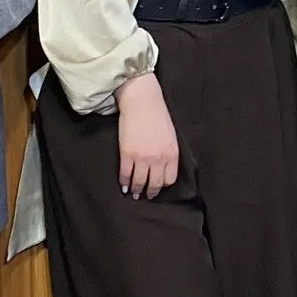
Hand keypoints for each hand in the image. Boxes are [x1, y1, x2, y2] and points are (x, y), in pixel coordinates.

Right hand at [115, 73, 178, 198]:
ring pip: (139, 182)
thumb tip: (163, 166)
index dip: (163, 185)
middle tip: (146, 196)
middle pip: (155, 184)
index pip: (169, 179)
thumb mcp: (170, 135)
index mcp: (172, 153)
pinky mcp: (127, 154)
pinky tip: (123, 185)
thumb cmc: (157, 115)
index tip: (158, 187)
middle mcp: (159, 159)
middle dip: (150, 192)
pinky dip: (124, 182)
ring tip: (134, 194)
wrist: (142, 101)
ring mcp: (142, 158)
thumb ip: (168, 152)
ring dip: (136, 190)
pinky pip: (125, 174)